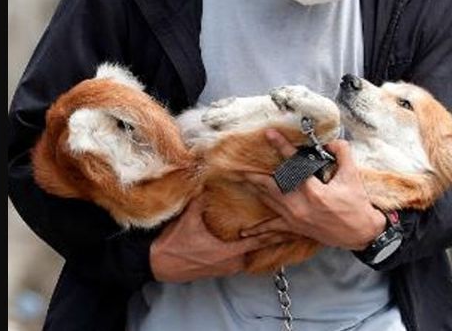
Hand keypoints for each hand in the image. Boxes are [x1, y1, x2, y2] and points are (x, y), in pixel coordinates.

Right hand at [150, 194, 295, 282]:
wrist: (158, 264)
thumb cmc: (173, 244)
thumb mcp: (187, 219)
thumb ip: (200, 200)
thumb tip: (205, 180)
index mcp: (229, 251)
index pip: (261, 241)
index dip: (278, 233)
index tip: (293, 227)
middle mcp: (232, 263)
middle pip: (258, 249)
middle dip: (271, 237)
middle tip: (286, 227)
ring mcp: (226, 269)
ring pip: (248, 255)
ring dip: (256, 244)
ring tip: (267, 232)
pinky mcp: (219, 271)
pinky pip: (238, 259)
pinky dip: (244, 249)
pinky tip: (242, 241)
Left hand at [241, 131, 384, 250]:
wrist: (362, 233)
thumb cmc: (357, 205)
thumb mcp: (353, 177)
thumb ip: (343, 155)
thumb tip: (333, 141)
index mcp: (314, 192)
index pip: (293, 165)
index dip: (281, 147)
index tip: (269, 134)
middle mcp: (300, 205)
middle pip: (271, 185)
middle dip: (254, 174)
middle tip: (238, 164)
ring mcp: (295, 218)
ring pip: (268, 200)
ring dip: (254, 189)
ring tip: (240, 179)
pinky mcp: (295, 228)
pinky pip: (273, 229)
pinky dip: (259, 231)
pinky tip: (244, 233)